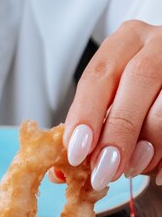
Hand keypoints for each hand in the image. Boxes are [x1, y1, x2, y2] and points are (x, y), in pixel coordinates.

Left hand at [63, 20, 161, 188]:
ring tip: (131, 170)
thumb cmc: (138, 97)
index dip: (86, 114)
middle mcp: (157, 44)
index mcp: (125, 42)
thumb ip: (90, 130)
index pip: (100, 74)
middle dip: (118, 132)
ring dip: (149, 142)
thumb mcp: (112, 102)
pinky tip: (158, 174)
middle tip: (104, 171)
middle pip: (138, 80)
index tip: (76, 153)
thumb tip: (63, 172)